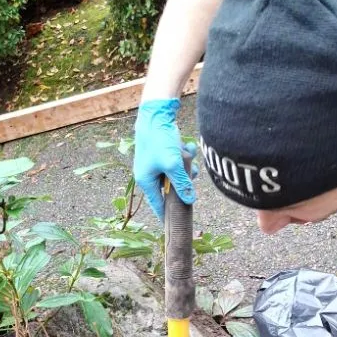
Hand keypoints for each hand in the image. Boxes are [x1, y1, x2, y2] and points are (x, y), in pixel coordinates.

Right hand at [134, 99, 196, 219]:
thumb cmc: (160, 140)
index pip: (157, 205)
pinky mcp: (163, 153)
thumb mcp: (173, 165)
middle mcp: (149, 174)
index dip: (168, 214)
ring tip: (188, 156)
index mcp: (146, 181)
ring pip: (177, 174)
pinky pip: (178, 161)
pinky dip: (184, 156)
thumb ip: (182, 184)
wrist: (156, 113)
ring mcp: (156, 163)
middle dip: (183, 182)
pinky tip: (187, 147)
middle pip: (171, 189)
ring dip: (186, 167)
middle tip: (191, 176)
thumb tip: (190, 201)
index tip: (179, 222)